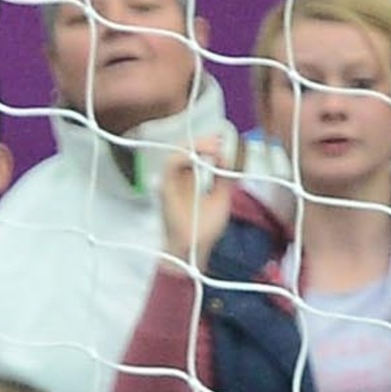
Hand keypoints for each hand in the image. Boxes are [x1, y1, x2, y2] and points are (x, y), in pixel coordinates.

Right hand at [150, 136, 238, 266]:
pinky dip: (184, 157)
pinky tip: (199, 157)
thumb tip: (225, 156)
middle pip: (186, 150)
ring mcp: (170, 182)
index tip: (222, 141)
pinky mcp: (164, 187)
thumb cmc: (204, 229)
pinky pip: (170, 165)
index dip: (207, 144)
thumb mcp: (221, 198)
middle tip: (219, 141)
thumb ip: (224, 178)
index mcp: (190, 180)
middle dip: (203, 141)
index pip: (196, 154)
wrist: (194, 250)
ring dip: (195, 146)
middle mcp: (178, 178)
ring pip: (176, 152)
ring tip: (213, 146)